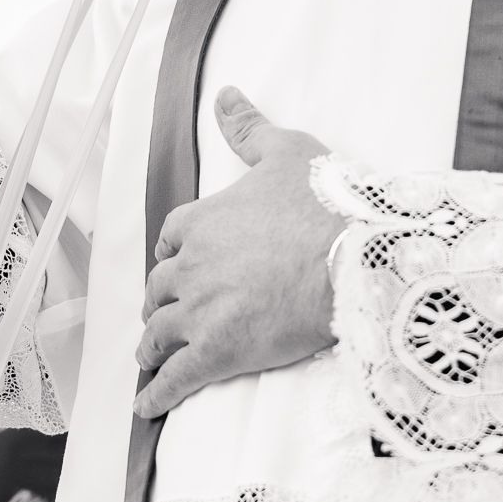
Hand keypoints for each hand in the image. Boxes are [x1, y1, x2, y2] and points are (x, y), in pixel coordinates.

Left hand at [133, 89, 343, 418]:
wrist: (355, 259)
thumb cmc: (326, 205)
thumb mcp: (287, 152)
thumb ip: (249, 128)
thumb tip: (225, 95)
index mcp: (204, 220)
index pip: (171, 238)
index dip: (172, 252)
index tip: (175, 262)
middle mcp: (193, 265)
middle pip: (160, 288)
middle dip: (159, 302)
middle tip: (163, 316)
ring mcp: (201, 311)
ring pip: (159, 334)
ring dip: (151, 348)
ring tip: (149, 362)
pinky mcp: (218, 352)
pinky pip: (175, 378)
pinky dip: (156, 394)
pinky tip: (147, 407)